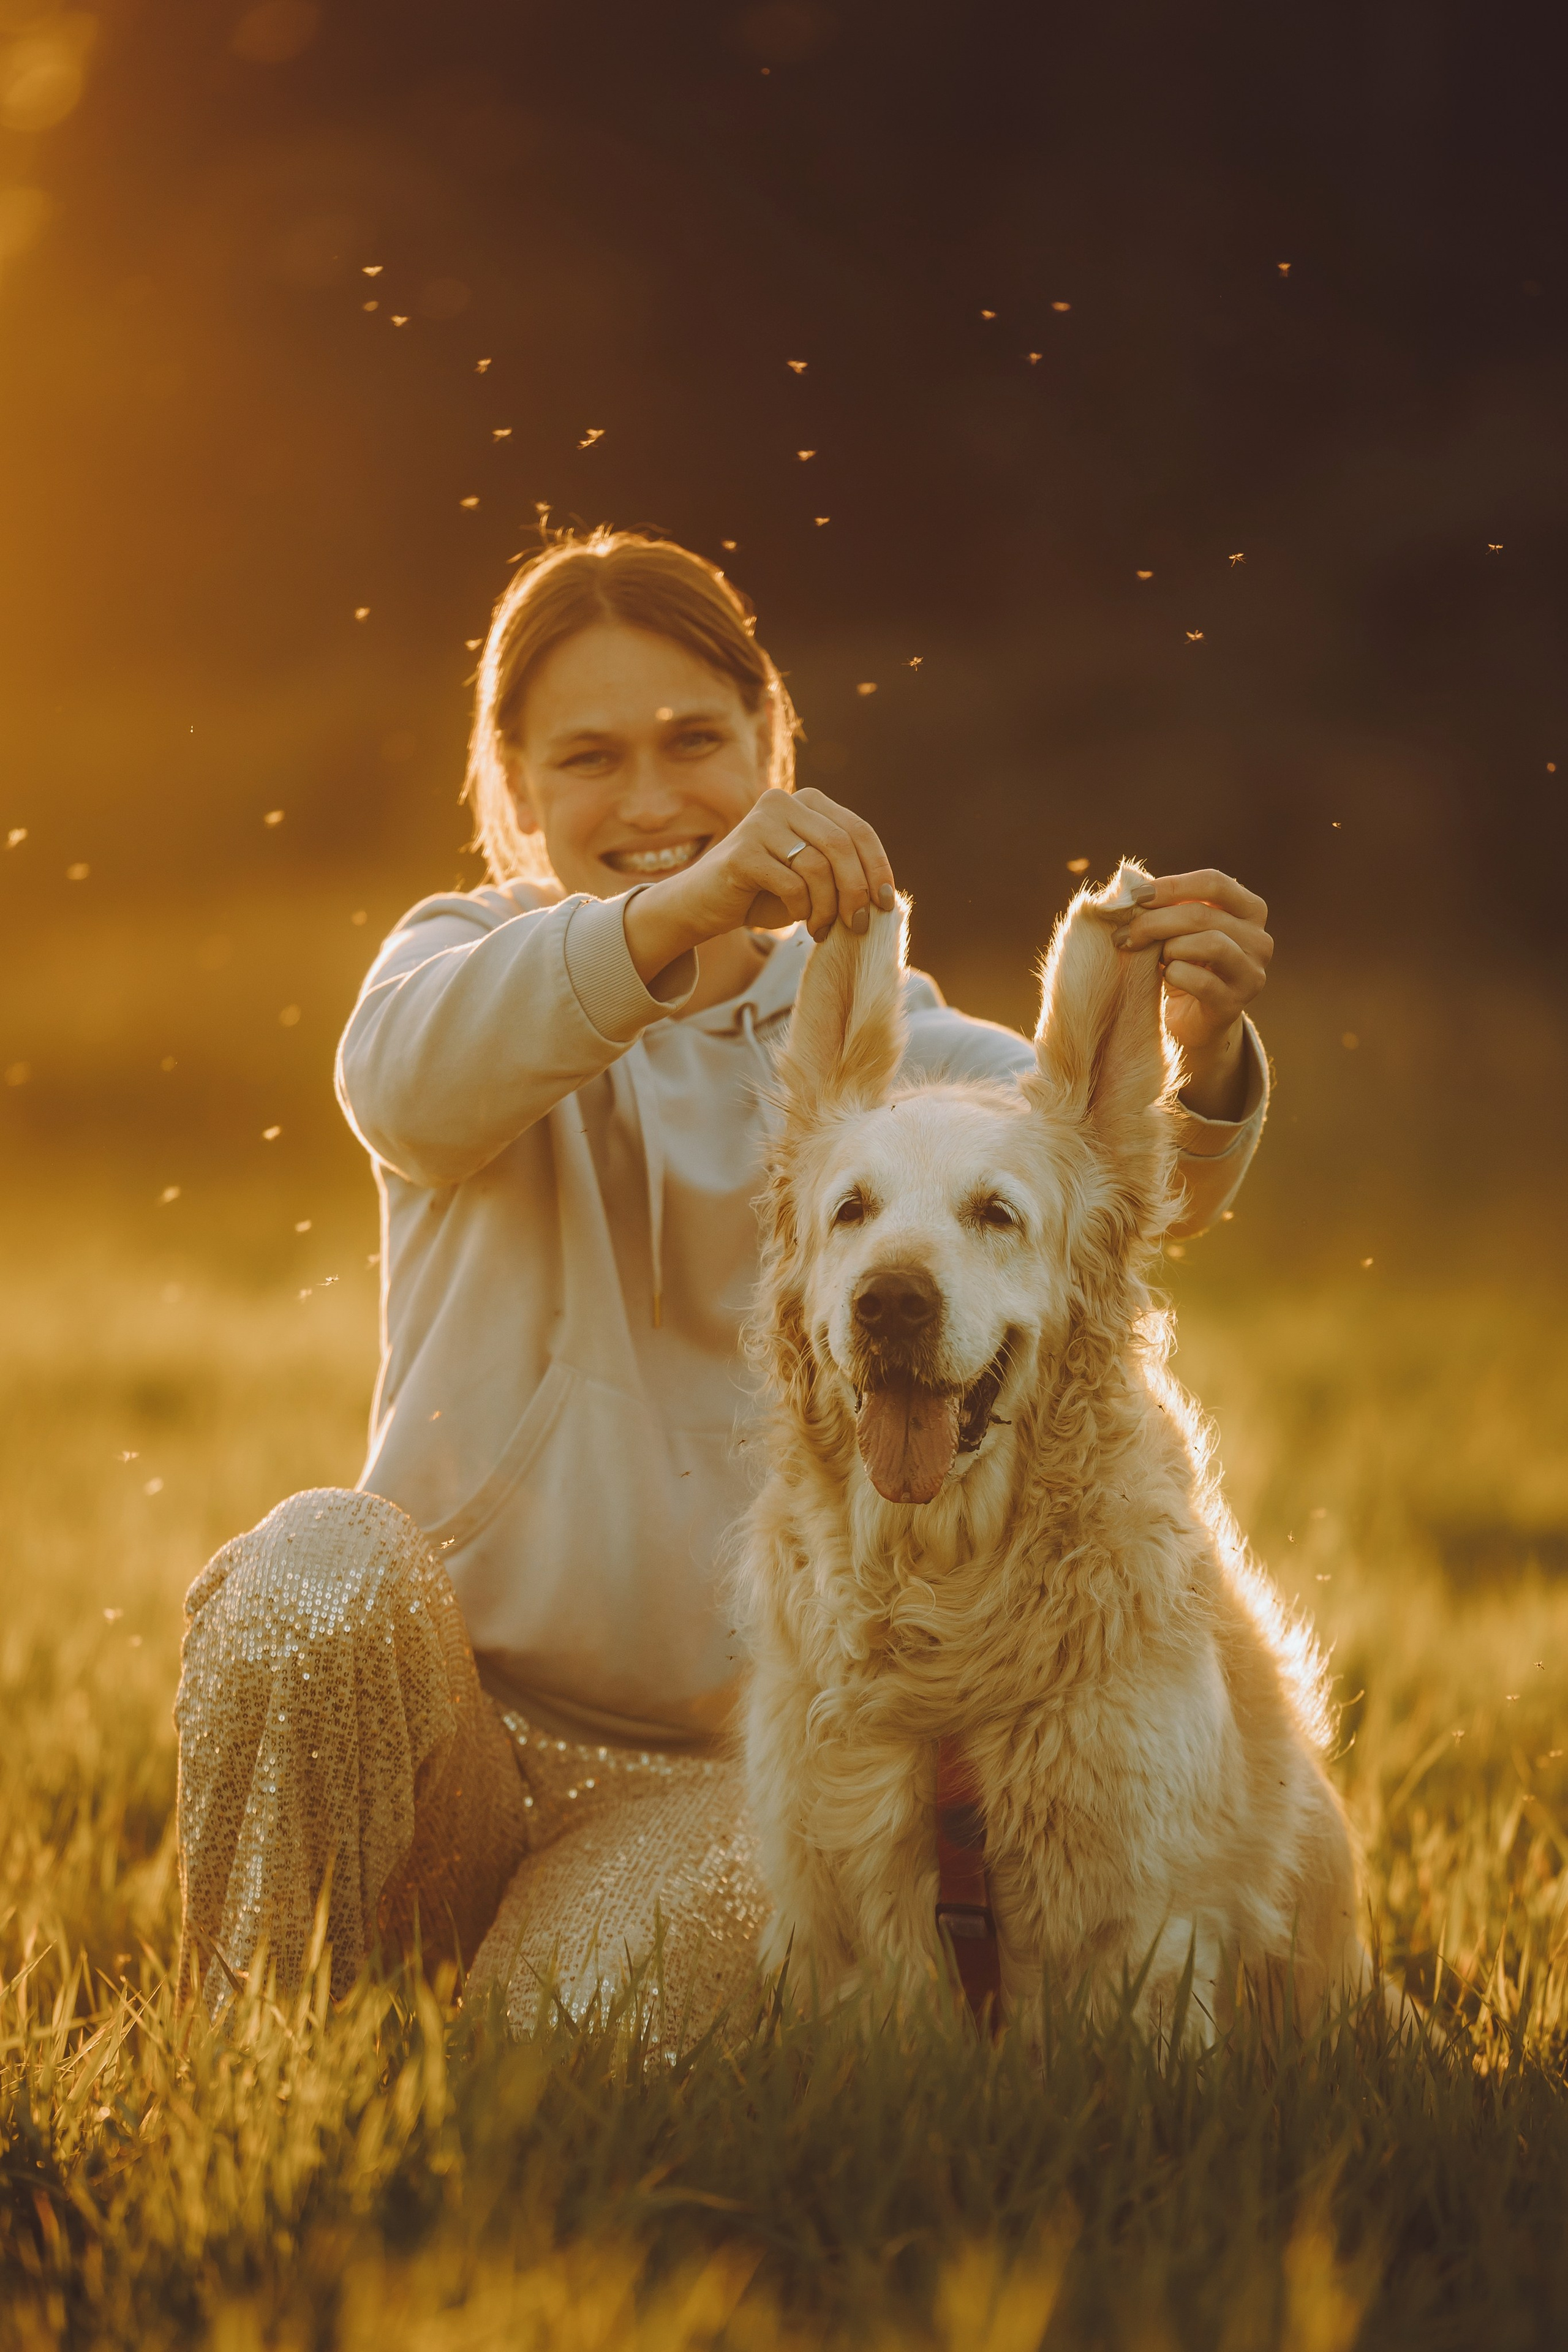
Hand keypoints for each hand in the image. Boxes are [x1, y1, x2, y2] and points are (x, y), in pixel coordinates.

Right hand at [624, 787, 895, 989]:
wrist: (705, 903)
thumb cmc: (765, 892)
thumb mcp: (812, 875)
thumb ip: (842, 869)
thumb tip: (886, 890)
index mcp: (807, 801)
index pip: (858, 830)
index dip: (878, 867)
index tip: (885, 904)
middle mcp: (784, 802)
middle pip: (842, 846)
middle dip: (857, 891)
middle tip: (858, 926)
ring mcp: (760, 823)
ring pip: (819, 867)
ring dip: (829, 908)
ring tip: (823, 929)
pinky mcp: (742, 852)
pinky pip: (792, 884)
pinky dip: (804, 910)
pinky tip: (802, 924)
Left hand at [1113, 868, 1271, 1120]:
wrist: (1190, 1019)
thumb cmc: (1181, 961)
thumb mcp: (1175, 926)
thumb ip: (1161, 902)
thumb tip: (1127, 882)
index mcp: (1249, 910)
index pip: (1214, 882)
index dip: (1171, 886)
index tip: (1136, 897)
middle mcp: (1259, 939)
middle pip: (1202, 915)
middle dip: (1154, 922)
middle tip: (1124, 935)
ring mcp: (1252, 973)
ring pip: (1209, 943)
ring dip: (1169, 948)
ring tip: (1155, 958)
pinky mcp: (1235, 1003)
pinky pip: (1202, 981)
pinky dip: (1175, 975)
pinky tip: (1166, 977)